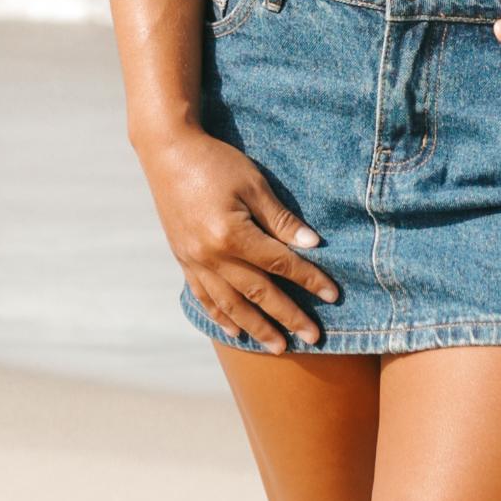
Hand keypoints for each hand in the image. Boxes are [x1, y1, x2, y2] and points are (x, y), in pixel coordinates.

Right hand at [137, 127, 339, 351]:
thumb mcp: (254, 184)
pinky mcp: (183, 259)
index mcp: (232, 235)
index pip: (280, 264)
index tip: (333, 296)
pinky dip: (220, 316)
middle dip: (288, 317)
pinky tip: (235, 331)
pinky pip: (203, 296)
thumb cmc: (215, 162)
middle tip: (313, 338)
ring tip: (279, 347)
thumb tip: (311, 246)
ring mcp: (194, 261)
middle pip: (258, 293)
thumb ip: (281, 219)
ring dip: (257, 328)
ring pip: (231, 304)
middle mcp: (211, 255)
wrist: (167, 152)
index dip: (309, 280)